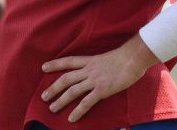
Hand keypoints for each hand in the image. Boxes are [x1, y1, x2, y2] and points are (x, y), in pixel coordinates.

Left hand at [40, 36, 157, 122]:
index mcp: (90, 60)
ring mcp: (94, 80)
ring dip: (61, 100)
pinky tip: (71, 118)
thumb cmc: (125, 57)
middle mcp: (89, 70)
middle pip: (66, 79)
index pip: (68, 61)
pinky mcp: (102, 90)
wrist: (133, 58)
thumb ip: (100, 65)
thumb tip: (99, 70)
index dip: (55, 64)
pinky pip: (86, 102)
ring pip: (72, 91)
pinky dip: (78, 111)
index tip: (43, 67)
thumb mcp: (107, 58)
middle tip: (43, 97)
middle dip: (53, 88)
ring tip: (52, 108)